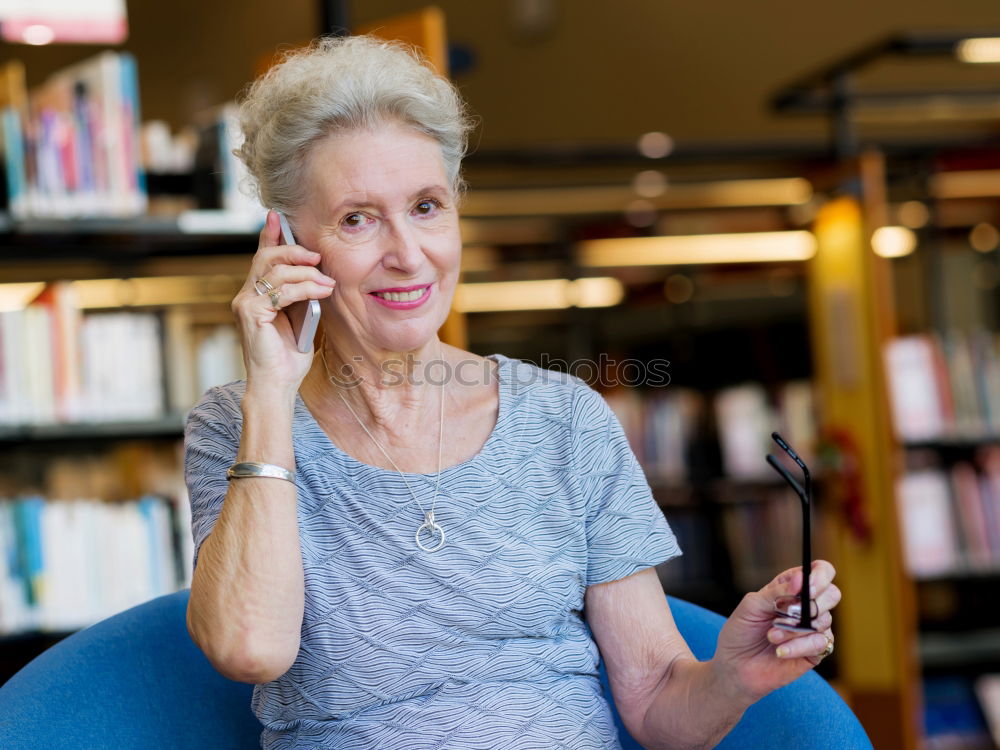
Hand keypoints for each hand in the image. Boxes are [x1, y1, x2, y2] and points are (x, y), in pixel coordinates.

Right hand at [232, 209, 335, 391]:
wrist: (278, 385)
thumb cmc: (288, 357)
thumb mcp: (300, 319)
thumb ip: (301, 296)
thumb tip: (318, 274)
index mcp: (256, 295)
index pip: (262, 258)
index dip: (269, 235)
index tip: (277, 216)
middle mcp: (245, 296)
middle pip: (267, 257)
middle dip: (294, 250)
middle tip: (318, 255)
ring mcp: (245, 304)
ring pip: (276, 271)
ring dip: (307, 273)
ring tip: (327, 282)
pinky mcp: (250, 313)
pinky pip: (281, 290)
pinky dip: (305, 288)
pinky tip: (322, 291)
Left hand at [711, 560, 840, 702]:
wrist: (735, 666)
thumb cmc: (741, 632)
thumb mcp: (751, 605)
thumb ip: (776, 592)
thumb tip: (800, 579)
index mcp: (792, 587)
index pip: (821, 571)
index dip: (820, 576)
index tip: (806, 587)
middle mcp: (807, 606)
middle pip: (832, 594)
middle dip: (811, 604)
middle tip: (789, 613)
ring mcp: (814, 629)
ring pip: (823, 620)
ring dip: (794, 629)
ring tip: (772, 636)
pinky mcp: (816, 651)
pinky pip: (821, 643)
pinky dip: (798, 646)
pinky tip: (780, 651)